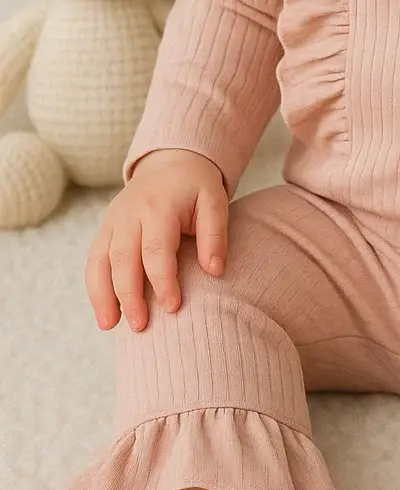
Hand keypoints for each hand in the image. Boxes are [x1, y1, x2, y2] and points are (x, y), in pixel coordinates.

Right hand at [85, 149, 228, 332]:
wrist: (169, 163)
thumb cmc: (196, 187)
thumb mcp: (215, 202)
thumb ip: (216, 236)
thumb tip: (215, 272)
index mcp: (158, 207)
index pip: (156, 250)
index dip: (163, 281)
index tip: (173, 308)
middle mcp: (129, 214)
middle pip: (122, 259)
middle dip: (128, 296)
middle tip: (140, 327)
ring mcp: (112, 221)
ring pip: (99, 262)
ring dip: (102, 296)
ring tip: (110, 326)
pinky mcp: (104, 230)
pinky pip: (93, 261)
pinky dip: (95, 288)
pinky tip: (105, 313)